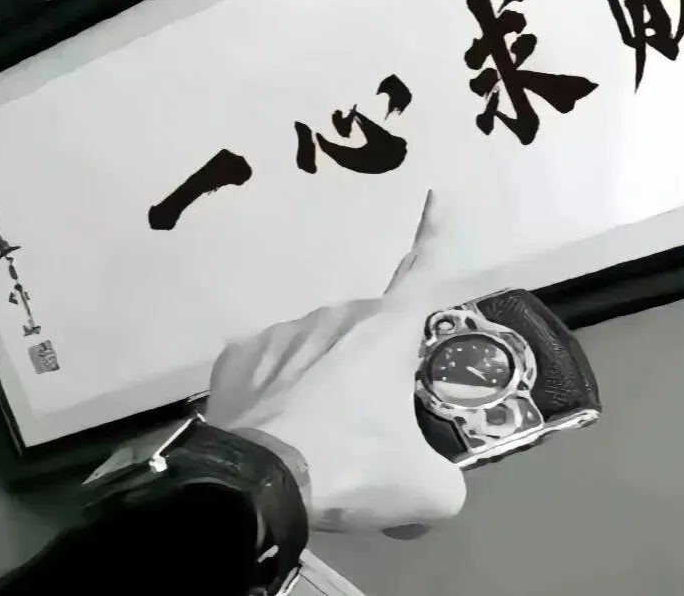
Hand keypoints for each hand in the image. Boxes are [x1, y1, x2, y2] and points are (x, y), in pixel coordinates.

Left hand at [204, 191, 466, 533]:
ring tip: (317, 439)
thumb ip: (445, 477)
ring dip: (326, 379)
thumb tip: (440, 487)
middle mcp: (336, 315)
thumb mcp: (424, 488)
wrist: (257, 486)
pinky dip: (278, 391)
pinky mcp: (238, 354)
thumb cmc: (352, 468)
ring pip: (318, 348)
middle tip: (371, 424)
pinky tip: (275, 430)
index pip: (424, 270)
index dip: (435, 233)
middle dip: (375, 365)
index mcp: (386, 329)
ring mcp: (282, 330)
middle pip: (369, 332)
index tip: (437, 195)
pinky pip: (270, 366)